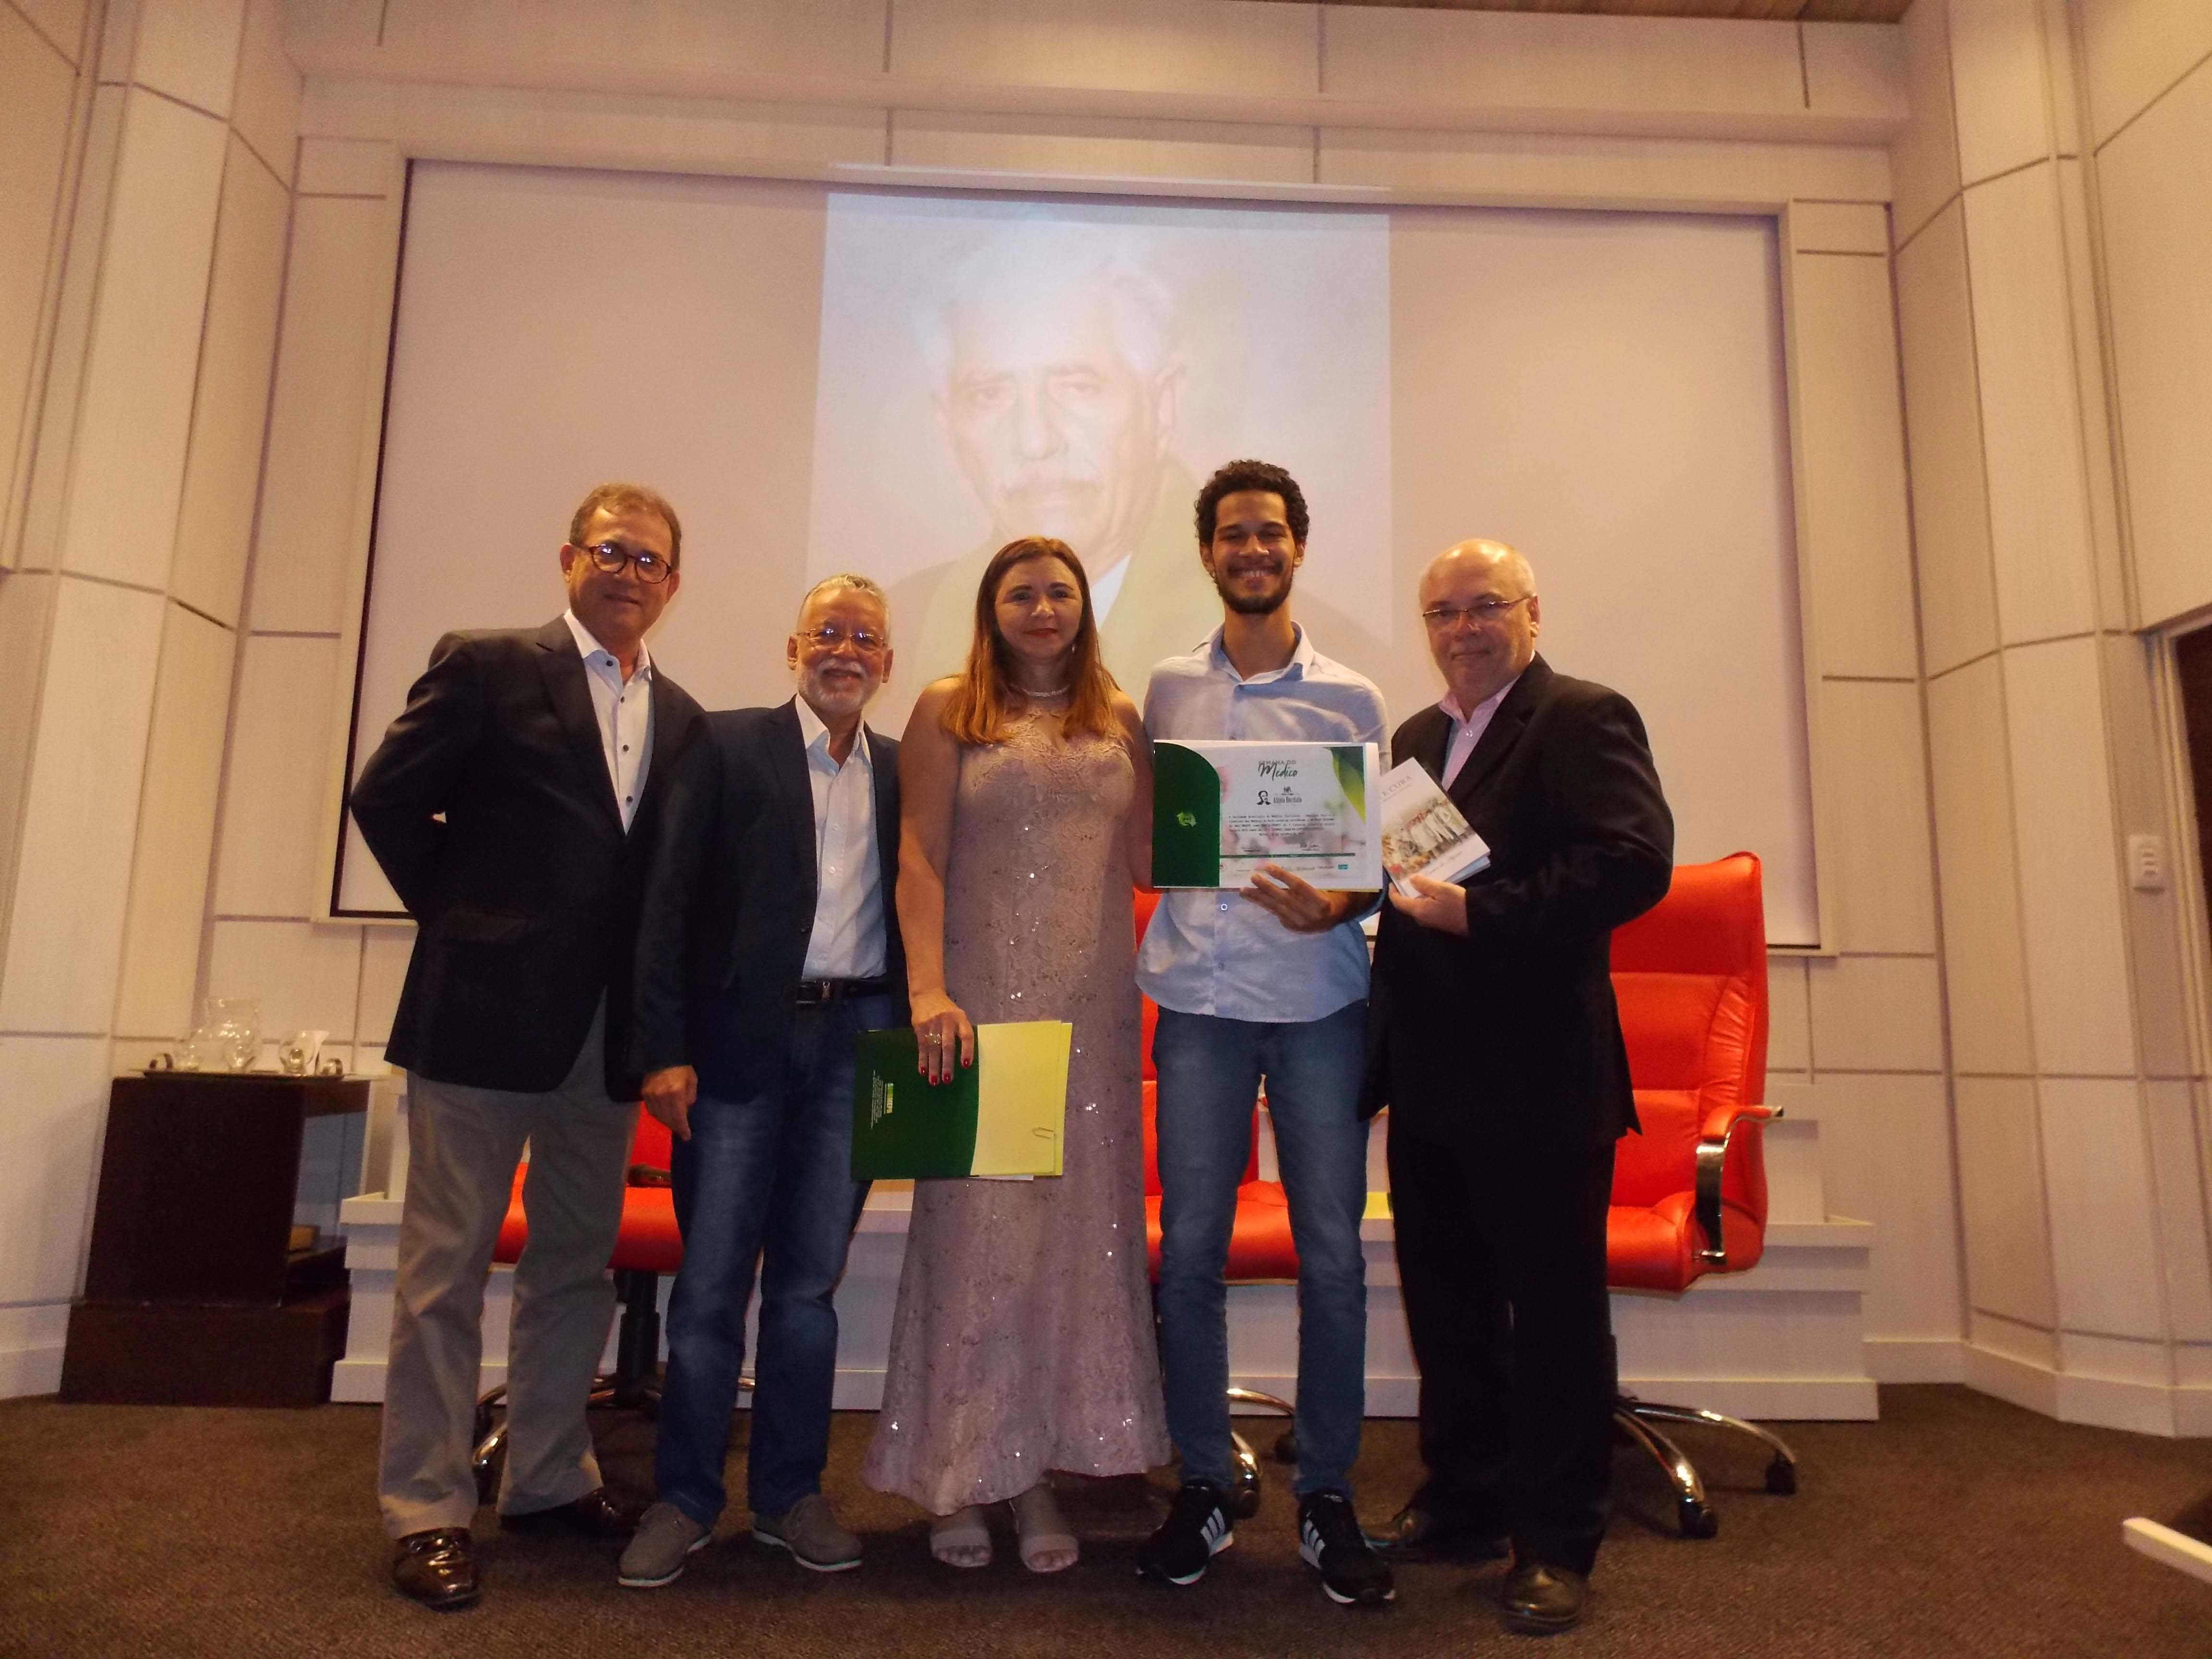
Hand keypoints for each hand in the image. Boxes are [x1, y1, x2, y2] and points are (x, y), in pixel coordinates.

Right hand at [641, 1065, 696, 1140]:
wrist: (662, 1055)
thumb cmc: (681, 1067)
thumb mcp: (692, 1079)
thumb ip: (690, 1096)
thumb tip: (686, 1109)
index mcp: (676, 1092)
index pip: (679, 1117)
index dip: (683, 1128)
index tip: (686, 1136)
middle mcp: (662, 1096)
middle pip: (668, 1119)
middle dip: (675, 1126)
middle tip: (681, 1130)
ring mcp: (651, 1095)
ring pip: (658, 1116)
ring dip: (666, 1122)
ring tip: (673, 1124)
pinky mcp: (644, 1093)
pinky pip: (650, 1110)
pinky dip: (657, 1115)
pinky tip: (663, 1116)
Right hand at [909, 989, 974, 1084]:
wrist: (927, 994)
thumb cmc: (947, 1011)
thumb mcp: (958, 1016)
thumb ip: (961, 1032)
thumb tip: (964, 1059)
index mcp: (960, 1018)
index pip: (966, 1035)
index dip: (967, 1050)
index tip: (965, 1065)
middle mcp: (946, 1020)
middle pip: (948, 1045)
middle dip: (947, 1064)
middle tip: (947, 1080)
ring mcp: (932, 1023)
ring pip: (933, 1048)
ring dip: (933, 1066)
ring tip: (934, 1081)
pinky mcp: (919, 1026)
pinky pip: (922, 1046)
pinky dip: (922, 1060)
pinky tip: (923, 1071)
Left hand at [1241, 864, 1365, 933]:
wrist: (1337, 916)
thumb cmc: (1333, 892)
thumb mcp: (1327, 884)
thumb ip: (1312, 877)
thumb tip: (1289, 858)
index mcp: (1322, 902)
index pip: (1298, 886)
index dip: (1283, 876)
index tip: (1268, 866)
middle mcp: (1310, 915)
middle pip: (1284, 899)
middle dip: (1266, 887)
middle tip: (1252, 876)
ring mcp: (1300, 924)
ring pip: (1276, 908)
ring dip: (1258, 898)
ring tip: (1243, 890)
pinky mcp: (1292, 927)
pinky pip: (1275, 913)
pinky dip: (1264, 904)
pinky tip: (1253, 897)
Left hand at [1387, 873, 1468, 936]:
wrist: (1475, 918)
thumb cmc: (1457, 903)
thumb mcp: (1440, 889)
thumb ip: (1424, 884)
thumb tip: (1411, 880)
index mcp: (1418, 910)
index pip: (1398, 902)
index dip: (1393, 892)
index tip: (1392, 881)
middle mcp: (1421, 918)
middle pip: (1406, 905)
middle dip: (1404, 892)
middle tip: (1405, 879)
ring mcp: (1430, 921)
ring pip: (1416, 907)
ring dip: (1414, 895)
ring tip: (1417, 882)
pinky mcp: (1438, 921)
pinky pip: (1425, 909)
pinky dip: (1423, 899)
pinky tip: (1429, 891)